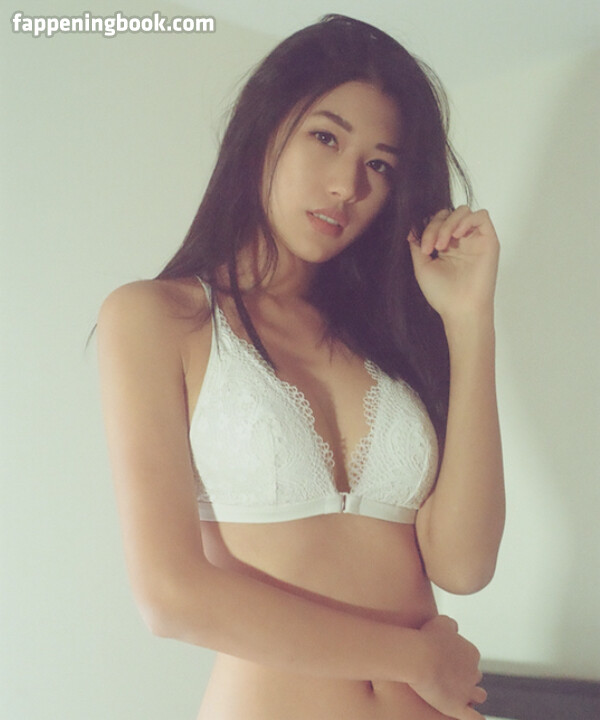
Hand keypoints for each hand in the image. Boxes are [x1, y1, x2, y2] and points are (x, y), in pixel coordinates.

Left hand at [408, 207, 499, 325]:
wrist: (460, 309)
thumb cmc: (442, 293)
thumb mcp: (422, 266)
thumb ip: (417, 245)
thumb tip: (412, 227)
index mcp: (446, 246)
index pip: (436, 222)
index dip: (427, 228)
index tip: (422, 248)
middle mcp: (461, 241)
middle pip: (448, 214)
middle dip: (435, 226)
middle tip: (431, 247)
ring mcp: (475, 240)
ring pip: (463, 211)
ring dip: (448, 224)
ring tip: (441, 245)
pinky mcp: (489, 241)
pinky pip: (481, 216)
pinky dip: (466, 220)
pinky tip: (456, 235)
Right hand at [409, 615, 486, 719]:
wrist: (420, 657)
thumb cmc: (427, 637)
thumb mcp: (441, 622)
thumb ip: (451, 625)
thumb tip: (455, 629)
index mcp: (472, 653)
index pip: (470, 658)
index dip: (459, 660)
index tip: (446, 660)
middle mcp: (474, 672)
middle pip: (475, 676)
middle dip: (466, 678)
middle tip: (449, 677)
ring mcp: (467, 691)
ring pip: (479, 696)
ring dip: (472, 696)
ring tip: (458, 696)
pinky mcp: (458, 708)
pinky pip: (475, 719)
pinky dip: (476, 719)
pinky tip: (475, 718)